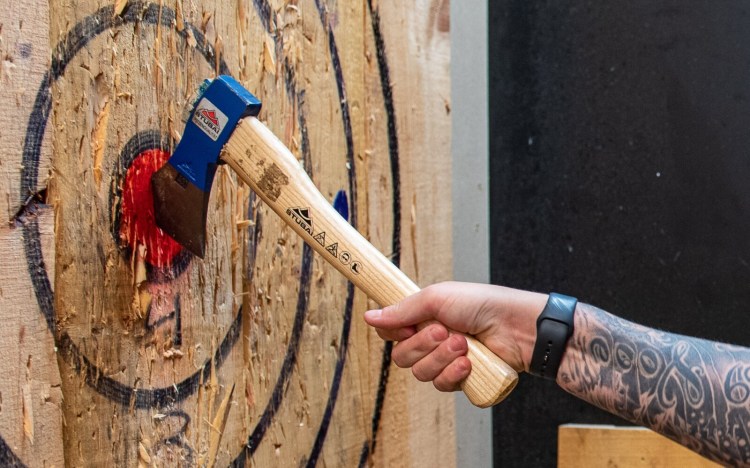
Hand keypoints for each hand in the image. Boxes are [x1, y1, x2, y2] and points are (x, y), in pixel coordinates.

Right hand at [364, 282, 546, 391]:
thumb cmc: (480, 304)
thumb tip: (369, 316)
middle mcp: (430, 341)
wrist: (516, 326)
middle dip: (423, 345)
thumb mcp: (437, 298)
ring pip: (421, 374)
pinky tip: (469, 363)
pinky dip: (453, 373)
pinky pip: (441, 386)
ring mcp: (445, 362)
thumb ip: (402, 310)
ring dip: (441, 358)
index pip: (391, 333)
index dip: (395, 333)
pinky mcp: (460, 380)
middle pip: (401, 357)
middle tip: (444, 330)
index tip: (407, 326)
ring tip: (464, 344)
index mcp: (422, 319)